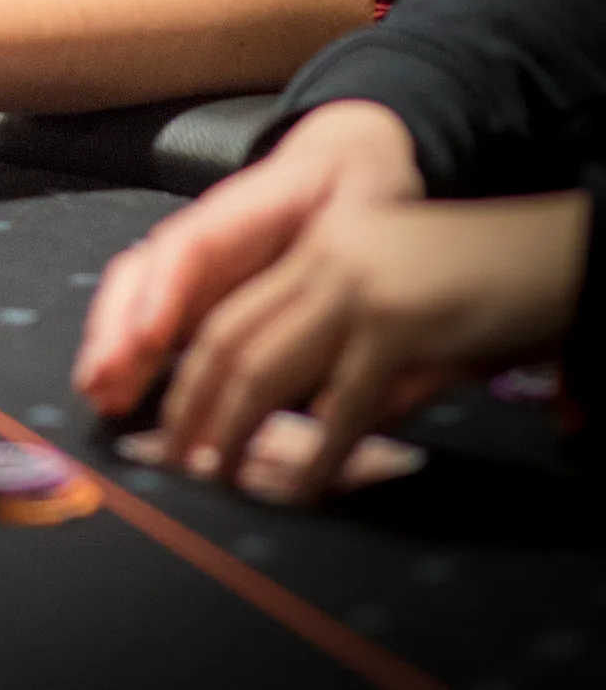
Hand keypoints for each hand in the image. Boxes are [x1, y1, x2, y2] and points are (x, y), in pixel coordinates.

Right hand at [75, 102, 424, 414]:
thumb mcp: (366, 209)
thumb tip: (350, 321)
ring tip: (97, 390)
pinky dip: (121, 351)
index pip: (191, 247)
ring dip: (110, 342)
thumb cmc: (353, 196)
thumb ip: (354, 255)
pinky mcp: (193, 293)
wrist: (341, 170)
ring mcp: (191, 264)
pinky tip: (111, 390)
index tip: (151, 338)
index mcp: (248, 211)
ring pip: (134, 293)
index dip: (165, 292)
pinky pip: (143, 315)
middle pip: (145, 271)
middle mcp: (204, 237)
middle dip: (118, 326)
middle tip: (105, 379)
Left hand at [155, 191, 590, 503]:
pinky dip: (314, 456)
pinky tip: (303, 488)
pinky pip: (342, 407)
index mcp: (322, 242)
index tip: (170, 413)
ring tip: (215, 472)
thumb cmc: (489, 283)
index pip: (232, 308)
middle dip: (193, 404)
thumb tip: (313, 426)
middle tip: (175, 456)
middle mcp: (328, 256)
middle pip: (232, 338)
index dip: (191, 368)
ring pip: (266, 369)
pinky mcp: (399, 328)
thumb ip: (352, 350)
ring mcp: (360, 290)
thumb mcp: (402, 303)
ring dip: (232, 429)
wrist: (560, 251)